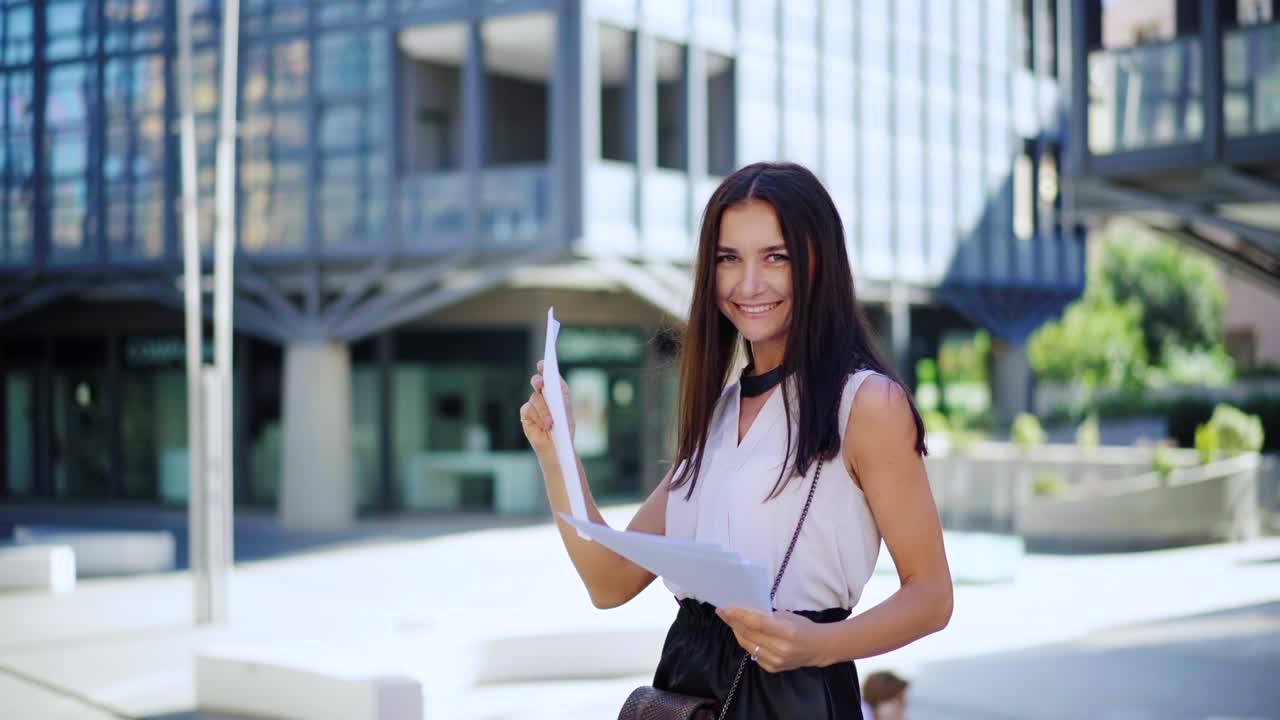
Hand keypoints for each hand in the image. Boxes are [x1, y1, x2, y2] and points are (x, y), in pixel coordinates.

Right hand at [519, 360, 574, 455]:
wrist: (557, 447)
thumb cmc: (564, 429)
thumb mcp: (567, 413)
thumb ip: (561, 399)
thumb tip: (554, 389)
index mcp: (555, 391)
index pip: (549, 375)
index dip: (545, 368)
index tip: (543, 364)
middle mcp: (543, 394)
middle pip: (537, 382)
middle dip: (539, 381)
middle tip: (542, 384)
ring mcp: (533, 403)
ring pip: (535, 398)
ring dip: (544, 411)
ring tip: (551, 423)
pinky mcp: (526, 414)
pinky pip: (529, 409)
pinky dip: (538, 417)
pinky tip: (544, 426)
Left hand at [715, 607, 829, 672]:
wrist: (818, 648)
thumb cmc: (803, 627)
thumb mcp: (788, 617)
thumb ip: (767, 617)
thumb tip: (745, 613)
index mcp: (786, 632)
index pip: (756, 623)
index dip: (739, 616)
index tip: (725, 609)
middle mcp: (780, 649)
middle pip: (749, 635)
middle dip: (733, 622)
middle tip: (722, 612)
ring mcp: (776, 661)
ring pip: (748, 645)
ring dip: (737, 632)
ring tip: (730, 622)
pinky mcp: (773, 668)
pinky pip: (754, 654)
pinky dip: (747, 643)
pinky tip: (743, 634)